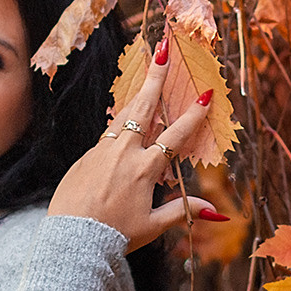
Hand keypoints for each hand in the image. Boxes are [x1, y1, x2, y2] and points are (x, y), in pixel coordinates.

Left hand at [48, 36, 224, 249]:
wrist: (72, 240)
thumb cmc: (114, 236)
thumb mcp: (153, 226)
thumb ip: (183, 211)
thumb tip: (218, 213)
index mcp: (145, 169)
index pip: (175, 136)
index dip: (193, 115)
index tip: (206, 94)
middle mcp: (124, 153)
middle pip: (144, 107)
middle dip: (157, 78)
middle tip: (163, 50)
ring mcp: (102, 151)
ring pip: (124, 115)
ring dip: (139, 92)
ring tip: (149, 72)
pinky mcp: (86, 156)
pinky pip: (108, 133)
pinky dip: (121, 121)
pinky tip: (127, 115)